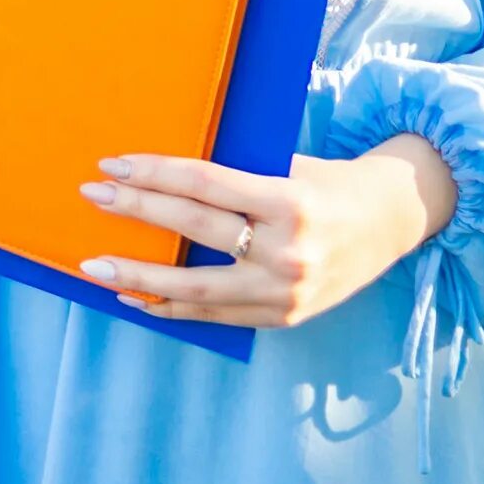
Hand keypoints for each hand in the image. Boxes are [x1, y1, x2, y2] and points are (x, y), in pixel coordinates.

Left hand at [74, 137, 457, 327]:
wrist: (390, 222)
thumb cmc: (328, 182)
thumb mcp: (286, 166)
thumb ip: (234, 177)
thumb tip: (158, 176)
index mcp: (288, 200)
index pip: (204, 183)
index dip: (154, 173)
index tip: (112, 166)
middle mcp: (288, 250)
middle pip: (194, 229)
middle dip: (137, 211)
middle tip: (92, 197)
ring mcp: (285, 290)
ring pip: (197, 287)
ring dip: (140, 277)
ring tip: (95, 267)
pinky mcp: (283, 317)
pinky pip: (216, 314)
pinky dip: (172, 308)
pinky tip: (135, 298)